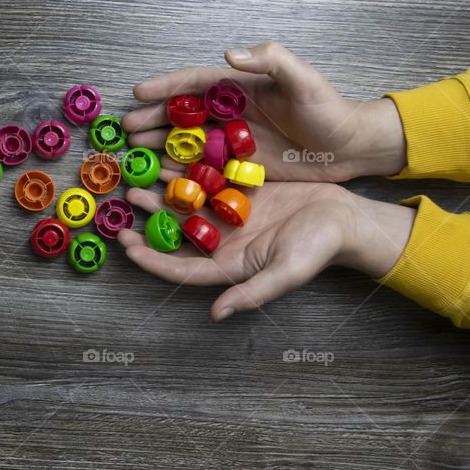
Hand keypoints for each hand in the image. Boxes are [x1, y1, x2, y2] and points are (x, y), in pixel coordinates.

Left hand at [117, 179, 414, 320]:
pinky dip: (188, 169)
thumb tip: (217, 314)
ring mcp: (229, 213)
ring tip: (139, 174)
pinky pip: (207, 179)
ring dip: (163, 190)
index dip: (152, 259)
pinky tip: (171, 155)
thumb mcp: (287, 273)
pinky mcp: (240, 189)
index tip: (127, 246)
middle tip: (126, 199)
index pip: (181, 267)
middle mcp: (223, 240)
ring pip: (187, 202)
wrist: (343, 217)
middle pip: (177, 231)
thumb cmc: (318, 249)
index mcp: (228, 264)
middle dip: (150, 218)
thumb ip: (252, 293)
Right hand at [122, 41, 407, 180]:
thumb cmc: (329, 109)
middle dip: (153, 119)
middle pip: (183, 114)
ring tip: (135, 154)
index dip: (166, 86)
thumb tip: (230, 55)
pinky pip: (205, 168)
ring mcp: (234, 140)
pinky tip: (163, 179)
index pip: (195, 83)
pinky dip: (183, 173)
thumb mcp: (303, 80)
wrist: (349, 147)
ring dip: (161, 146)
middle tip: (126, 130)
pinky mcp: (241, 166)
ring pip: (189, 141)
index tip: (139, 91)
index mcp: (241, 87)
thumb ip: (271, 60)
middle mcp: (232, 112)